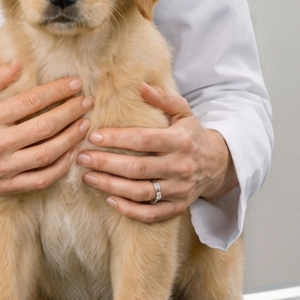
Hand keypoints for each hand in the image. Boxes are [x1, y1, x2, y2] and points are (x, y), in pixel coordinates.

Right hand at [0, 60, 91, 210]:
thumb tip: (19, 62)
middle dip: (70, 113)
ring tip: (85, 125)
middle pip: (44, 127)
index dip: (56, 92)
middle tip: (86, 102)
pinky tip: (73, 152)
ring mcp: (4, 168)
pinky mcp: (8, 186)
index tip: (74, 85)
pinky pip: (42, 178)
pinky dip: (61, 166)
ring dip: (71, 138)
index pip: (31, 101)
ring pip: (47, 154)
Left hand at [76, 84, 236, 223]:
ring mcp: (179, 190)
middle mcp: (180, 166)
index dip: (117, 139)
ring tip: (87, 177)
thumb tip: (140, 85)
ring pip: (141, 192)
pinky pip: (150, 214)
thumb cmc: (191, 134)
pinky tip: (109, 199)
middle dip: (106, 163)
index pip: (144, 140)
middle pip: (138, 168)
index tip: (93, 136)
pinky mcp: (177, 208)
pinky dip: (129, 209)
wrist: (217, 165)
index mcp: (181, 141)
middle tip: (82, 158)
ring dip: (111, 186)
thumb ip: (163, 98)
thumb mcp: (183, 112)